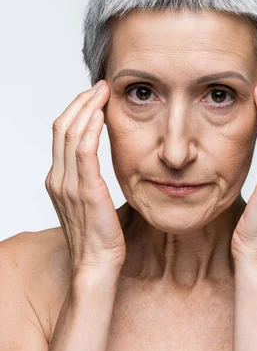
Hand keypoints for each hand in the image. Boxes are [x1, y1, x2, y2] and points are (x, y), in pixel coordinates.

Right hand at [45, 81, 126, 273]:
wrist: (96, 264)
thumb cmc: (98, 237)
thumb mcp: (90, 202)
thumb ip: (90, 181)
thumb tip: (105, 166)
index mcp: (58, 180)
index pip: (61, 135)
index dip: (76, 111)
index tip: (95, 97)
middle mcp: (58, 179)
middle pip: (62, 127)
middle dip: (81, 102)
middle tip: (101, 86)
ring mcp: (69, 184)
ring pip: (71, 134)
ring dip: (87, 108)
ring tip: (103, 92)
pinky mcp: (86, 190)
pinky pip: (84, 152)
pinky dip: (91, 129)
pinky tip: (101, 115)